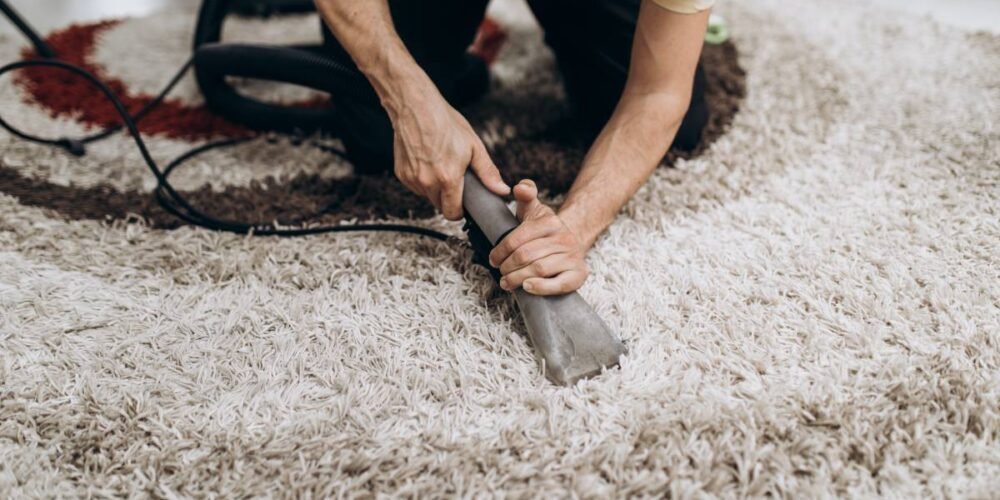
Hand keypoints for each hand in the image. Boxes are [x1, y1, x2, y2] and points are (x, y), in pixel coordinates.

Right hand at [391, 97, 509, 219]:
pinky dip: (422, 180)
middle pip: (439, 206)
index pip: (452, 213)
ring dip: (435, 189)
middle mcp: (428, 182)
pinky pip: (415, 186)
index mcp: (448, 178)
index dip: (460, 211)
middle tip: (454, 180)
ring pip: (427, 196)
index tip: (463, 203)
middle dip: (448, 198)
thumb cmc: (444, 122)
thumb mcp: (473, 146)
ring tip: (440, 166)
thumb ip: (487, 172)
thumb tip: (501, 189)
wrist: (416, 107)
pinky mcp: (401, 174)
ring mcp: (412, 179)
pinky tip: (427, 162)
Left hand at [488, 180, 589, 295]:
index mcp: (551, 221)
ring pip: (538, 269)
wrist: (571, 244)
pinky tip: (527, 287)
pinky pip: (559, 285)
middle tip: (500, 272)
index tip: (493, 260)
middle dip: (507, 267)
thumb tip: (520, 187)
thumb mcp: (534, 210)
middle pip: (526, 256)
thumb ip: (526, 195)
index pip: (518, 238)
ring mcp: (573, 257)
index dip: (500, 251)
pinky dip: (541, 288)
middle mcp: (565, 238)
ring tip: (507, 282)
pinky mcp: (579, 275)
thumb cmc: (545, 231)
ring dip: (517, 278)